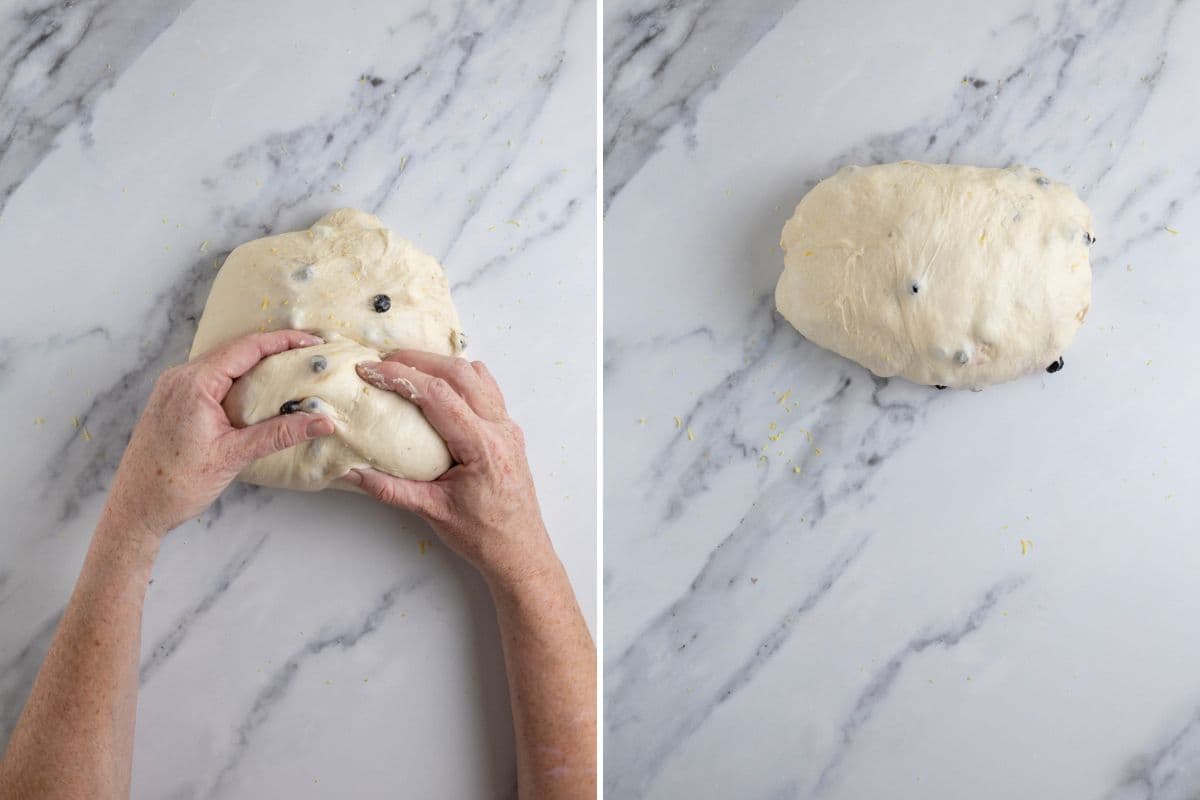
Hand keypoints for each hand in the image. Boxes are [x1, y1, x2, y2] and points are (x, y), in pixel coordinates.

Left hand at [102, 330, 335, 538]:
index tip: (312, 343)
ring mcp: (172, 387)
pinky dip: (237, 379)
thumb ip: (280, 434)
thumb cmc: (177, 484)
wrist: (136, 509)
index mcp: (194, 384)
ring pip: (222, 363)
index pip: (247, 348)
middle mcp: (180, 377)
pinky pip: (210, 378)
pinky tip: (255, 392)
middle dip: (273, 349)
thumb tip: (321, 422)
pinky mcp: (171, 400)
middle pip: (235, 350)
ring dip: (255, 364)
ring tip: (287, 371)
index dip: (283, 341)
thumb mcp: (234, 455)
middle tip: (306, 356)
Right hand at [347, 351, 555, 587]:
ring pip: (477, 375)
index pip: (438, 395)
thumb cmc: (483, 535)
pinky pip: (486, 389)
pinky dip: (460, 378)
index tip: (371, 370)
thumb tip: (351, 472)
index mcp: (483, 446)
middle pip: (460, 373)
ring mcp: (508, 427)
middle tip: (383, 361)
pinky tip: (437, 385)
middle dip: (419, 360)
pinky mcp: (507, 430)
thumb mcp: (432, 512)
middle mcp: (500, 429)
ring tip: (407, 366)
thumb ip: (390, 489)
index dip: (402, 376)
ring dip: (441, 364)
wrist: (520, 550)